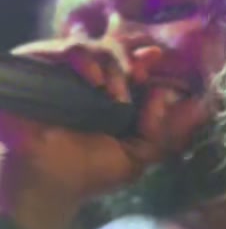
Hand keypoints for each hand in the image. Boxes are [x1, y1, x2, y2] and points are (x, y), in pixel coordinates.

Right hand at [0, 38, 208, 228]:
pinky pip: (71, 48)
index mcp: (114, 97)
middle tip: (141, 77)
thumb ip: (162, 133)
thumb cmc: (87, 172)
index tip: (160, 63)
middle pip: (120, 48)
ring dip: (116, 67)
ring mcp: (66, 71)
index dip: (151, 60)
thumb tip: (180, 100)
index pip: (136, 64)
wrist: (46, 182)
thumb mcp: (137, 157)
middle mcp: (90, 80)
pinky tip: (95, 83)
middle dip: (135, 62)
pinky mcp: (42, 65)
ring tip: (116, 95)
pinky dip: (88, 61)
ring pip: (100, 46)